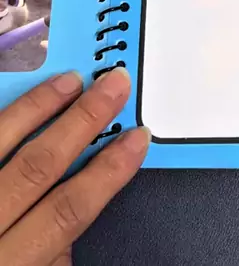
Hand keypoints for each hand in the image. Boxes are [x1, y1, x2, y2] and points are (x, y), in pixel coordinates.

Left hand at [0, 68, 149, 264]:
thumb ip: (52, 257)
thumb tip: (78, 203)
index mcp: (10, 265)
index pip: (68, 209)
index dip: (108, 170)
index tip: (136, 139)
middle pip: (38, 165)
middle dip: (83, 120)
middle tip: (113, 85)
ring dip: (39, 107)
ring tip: (71, 80)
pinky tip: (17, 97)